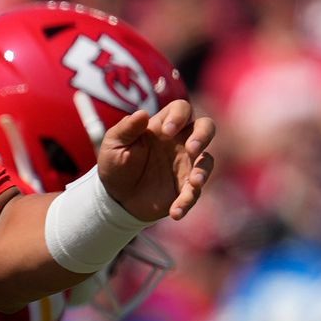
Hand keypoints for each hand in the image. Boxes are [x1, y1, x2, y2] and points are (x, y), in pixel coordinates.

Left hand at [95, 99, 216, 223]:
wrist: (115, 198)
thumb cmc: (115, 164)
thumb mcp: (113, 145)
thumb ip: (126, 128)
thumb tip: (142, 114)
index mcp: (163, 126)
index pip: (181, 109)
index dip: (179, 116)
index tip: (166, 132)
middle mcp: (180, 142)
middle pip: (206, 127)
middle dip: (203, 135)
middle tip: (191, 149)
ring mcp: (186, 165)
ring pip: (206, 161)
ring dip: (203, 171)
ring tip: (194, 183)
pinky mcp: (185, 188)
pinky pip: (195, 193)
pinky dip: (187, 202)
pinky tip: (176, 212)